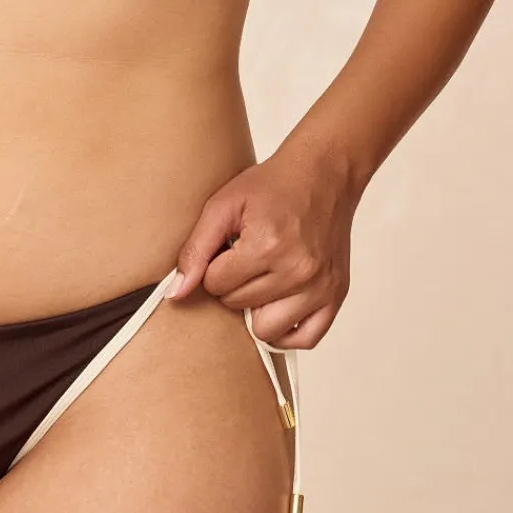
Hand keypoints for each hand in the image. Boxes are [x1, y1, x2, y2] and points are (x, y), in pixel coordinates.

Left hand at [167, 135, 357, 348]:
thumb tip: (176, 293)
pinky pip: (305, 338)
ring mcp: (320, 286)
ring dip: (256, 308)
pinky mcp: (336, 295)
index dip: (215, 266)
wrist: (324, 174)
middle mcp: (297, 270)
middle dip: (233, 285)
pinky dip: (287, 330)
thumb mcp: (224, 205)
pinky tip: (279, 307)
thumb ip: (196, 250)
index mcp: (267, 245)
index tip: (228, 249)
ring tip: (262, 279)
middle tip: (247, 259)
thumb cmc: (274, 186)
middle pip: (238, 306)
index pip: (215, 285)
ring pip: (265, 328)